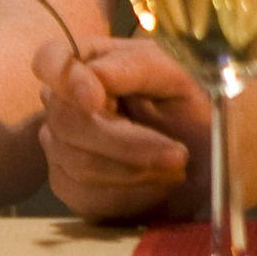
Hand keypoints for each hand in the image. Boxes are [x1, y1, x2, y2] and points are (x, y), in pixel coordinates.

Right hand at [35, 30, 208, 220]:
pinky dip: (129, 196)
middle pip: (65, 121)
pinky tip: (157, 188)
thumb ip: (135, 67)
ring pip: (77, 163)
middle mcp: (65, 101)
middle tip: (178, 154)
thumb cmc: (192, 111)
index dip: (65, 78)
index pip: (50, 59)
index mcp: (88, 62)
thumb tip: (94, 77)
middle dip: (125, 144)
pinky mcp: (69, 185)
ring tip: (176, 169)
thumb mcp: (177, 79)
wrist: (206, 163)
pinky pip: (83, 196)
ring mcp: (60, 145)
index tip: (95, 100)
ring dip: (135, 172)